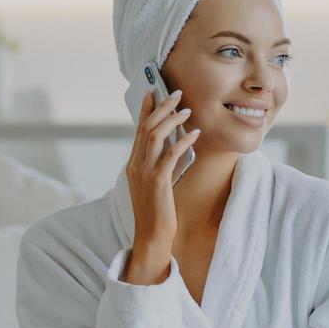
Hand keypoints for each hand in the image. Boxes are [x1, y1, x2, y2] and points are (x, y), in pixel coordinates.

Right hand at [126, 87, 196, 256]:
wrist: (151, 235)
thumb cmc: (155, 211)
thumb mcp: (152, 184)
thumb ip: (156, 164)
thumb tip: (171, 145)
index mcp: (133, 164)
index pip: (138, 130)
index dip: (146, 109)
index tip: (152, 92)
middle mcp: (136, 165)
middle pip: (146, 127)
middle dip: (161, 107)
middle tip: (176, 93)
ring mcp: (145, 172)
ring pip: (156, 136)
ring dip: (172, 119)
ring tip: (187, 110)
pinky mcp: (158, 181)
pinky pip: (171, 154)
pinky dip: (183, 141)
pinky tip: (194, 133)